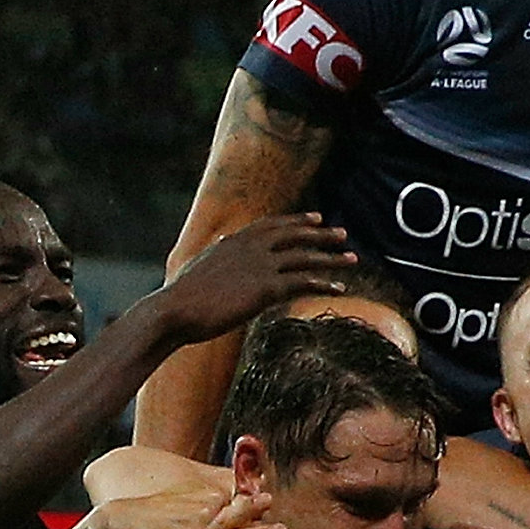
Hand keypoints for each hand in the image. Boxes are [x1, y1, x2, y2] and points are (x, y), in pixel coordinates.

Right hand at [154, 213, 353, 341]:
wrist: (176, 310)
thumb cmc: (183, 295)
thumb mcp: (200, 263)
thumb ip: (217, 250)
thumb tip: (222, 240)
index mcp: (236, 240)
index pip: (274, 224)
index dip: (297, 221)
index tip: (316, 218)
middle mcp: (252, 247)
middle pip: (296, 236)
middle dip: (322, 235)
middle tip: (344, 235)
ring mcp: (261, 266)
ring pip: (306, 258)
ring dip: (332, 258)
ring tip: (353, 260)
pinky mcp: (267, 288)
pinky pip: (304, 283)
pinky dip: (324, 284)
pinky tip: (339, 288)